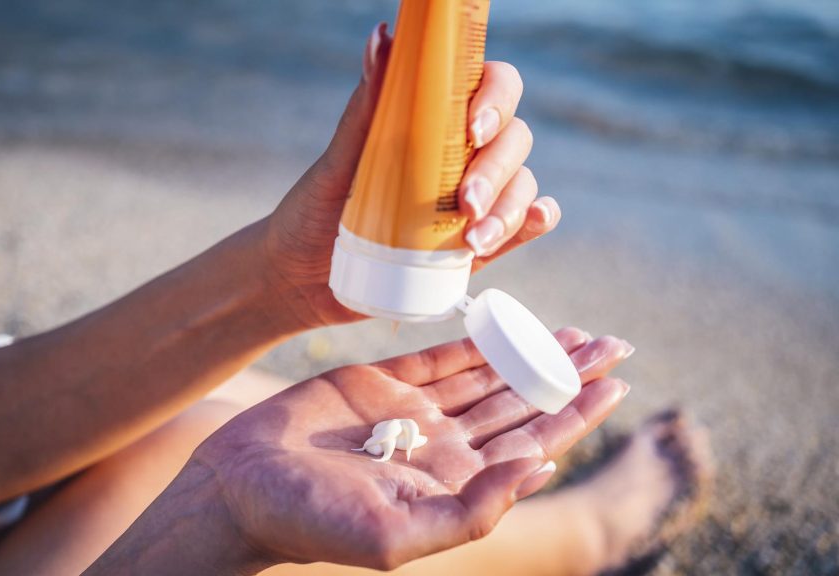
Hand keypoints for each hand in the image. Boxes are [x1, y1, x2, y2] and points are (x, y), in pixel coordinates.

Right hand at [191, 329, 632, 570]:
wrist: (239, 487)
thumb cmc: (309, 523)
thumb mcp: (396, 534)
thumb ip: (474, 508)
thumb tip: (542, 470)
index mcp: (453, 484)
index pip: (532, 443)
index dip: (576, 414)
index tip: (618, 383)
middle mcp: (442, 446)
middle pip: (522, 404)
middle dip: (570, 376)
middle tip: (616, 345)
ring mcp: (412, 412)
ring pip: (490, 375)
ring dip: (535, 352)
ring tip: (580, 332)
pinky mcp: (380, 381)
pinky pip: (441, 353)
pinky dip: (478, 337)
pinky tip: (511, 322)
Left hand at [263, 23, 559, 328]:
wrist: (304, 280)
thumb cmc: (317, 211)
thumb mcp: (339, 161)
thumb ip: (367, 106)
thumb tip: (381, 37)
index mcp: (435, 122)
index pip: (490, 87)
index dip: (495, 98)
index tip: (472, 126)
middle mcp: (463, 155)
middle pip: (513, 139)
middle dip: (496, 168)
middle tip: (465, 201)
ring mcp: (475, 200)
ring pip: (522, 184)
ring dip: (510, 207)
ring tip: (472, 239)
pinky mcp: (479, 245)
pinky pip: (524, 225)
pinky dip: (534, 221)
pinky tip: (531, 220)